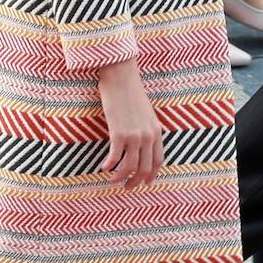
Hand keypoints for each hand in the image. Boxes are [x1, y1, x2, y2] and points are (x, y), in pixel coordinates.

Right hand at [98, 59, 163, 187]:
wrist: (121, 75)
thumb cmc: (130, 92)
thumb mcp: (145, 113)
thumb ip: (146, 129)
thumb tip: (141, 146)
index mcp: (156, 130)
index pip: (158, 161)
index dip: (151, 175)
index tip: (144, 183)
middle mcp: (148, 135)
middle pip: (145, 168)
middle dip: (135, 181)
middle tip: (125, 187)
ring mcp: (134, 135)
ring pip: (129, 167)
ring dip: (119, 178)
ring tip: (112, 179)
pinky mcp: (119, 133)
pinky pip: (115, 158)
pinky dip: (109, 166)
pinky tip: (103, 167)